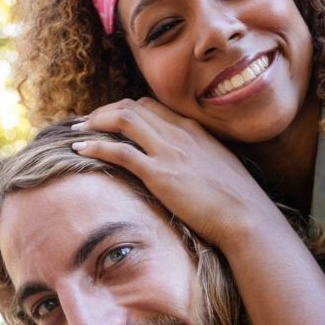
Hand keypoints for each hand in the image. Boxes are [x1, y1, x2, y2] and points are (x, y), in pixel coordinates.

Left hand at [72, 98, 276, 248]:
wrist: (248, 218)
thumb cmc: (237, 202)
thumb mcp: (218, 169)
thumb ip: (199, 160)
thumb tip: (186, 170)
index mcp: (194, 130)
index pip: (150, 106)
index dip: (124, 110)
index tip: (108, 121)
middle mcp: (180, 133)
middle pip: (132, 107)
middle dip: (103, 112)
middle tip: (85, 123)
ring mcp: (170, 151)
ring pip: (123, 120)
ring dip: (95, 123)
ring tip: (76, 131)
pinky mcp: (160, 173)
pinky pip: (120, 151)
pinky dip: (96, 146)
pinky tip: (79, 149)